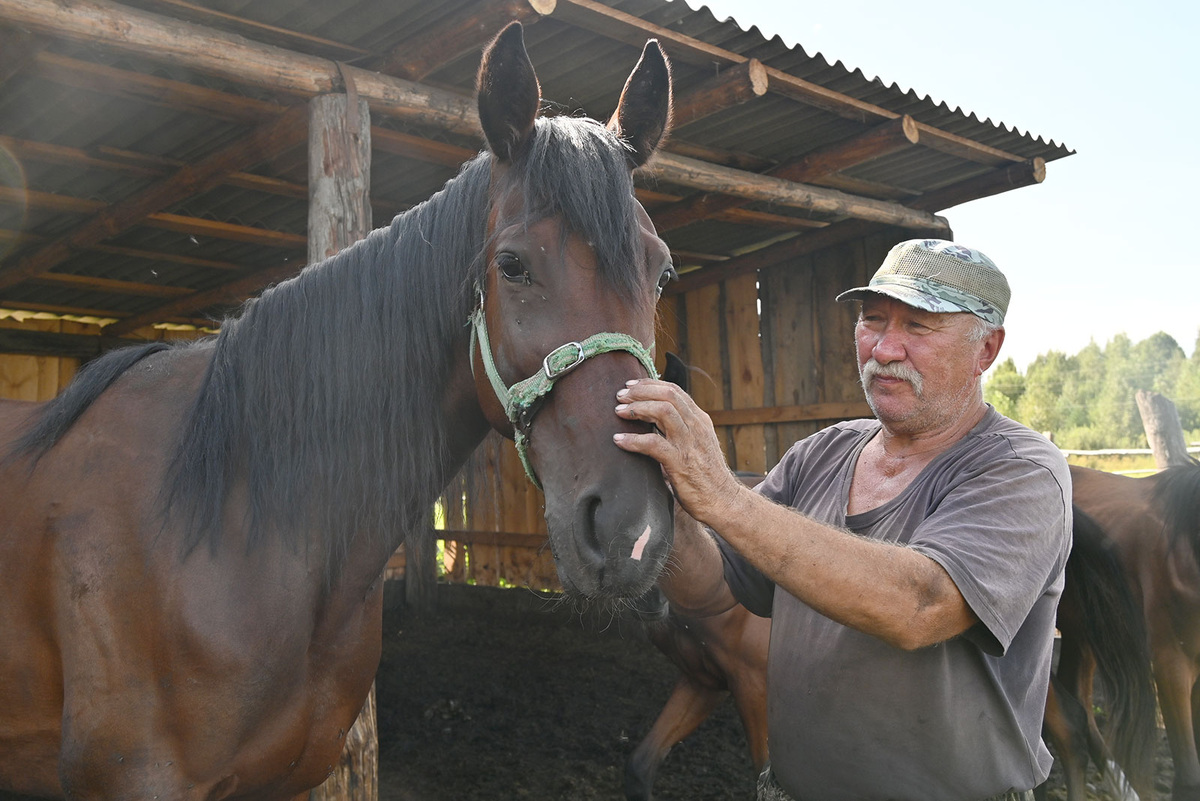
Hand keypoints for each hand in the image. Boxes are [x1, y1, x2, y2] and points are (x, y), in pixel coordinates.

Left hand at [612, 378, 742, 525]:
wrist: (722, 500)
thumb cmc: (705, 475)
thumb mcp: (696, 444)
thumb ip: (680, 430)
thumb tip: (652, 421)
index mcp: (700, 420)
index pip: (675, 390)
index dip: (650, 384)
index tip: (630, 386)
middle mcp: (696, 426)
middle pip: (668, 394)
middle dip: (641, 391)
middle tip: (620, 396)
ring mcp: (689, 443)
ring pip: (663, 411)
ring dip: (637, 408)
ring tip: (619, 412)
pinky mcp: (680, 462)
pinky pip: (653, 443)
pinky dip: (633, 439)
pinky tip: (619, 440)